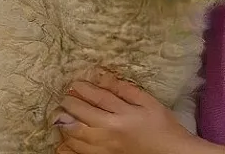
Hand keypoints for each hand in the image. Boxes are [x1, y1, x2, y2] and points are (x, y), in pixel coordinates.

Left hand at [54, 70, 224, 153]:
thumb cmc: (162, 125)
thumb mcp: (148, 102)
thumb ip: (125, 90)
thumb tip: (104, 77)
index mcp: (123, 116)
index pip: (97, 99)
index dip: (84, 89)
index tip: (74, 83)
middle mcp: (111, 133)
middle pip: (82, 117)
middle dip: (69, 106)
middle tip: (64, 98)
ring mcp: (106, 149)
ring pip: (77, 137)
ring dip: (66, 125)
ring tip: (62, 115)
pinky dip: (69, 147)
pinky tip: (64, 141)